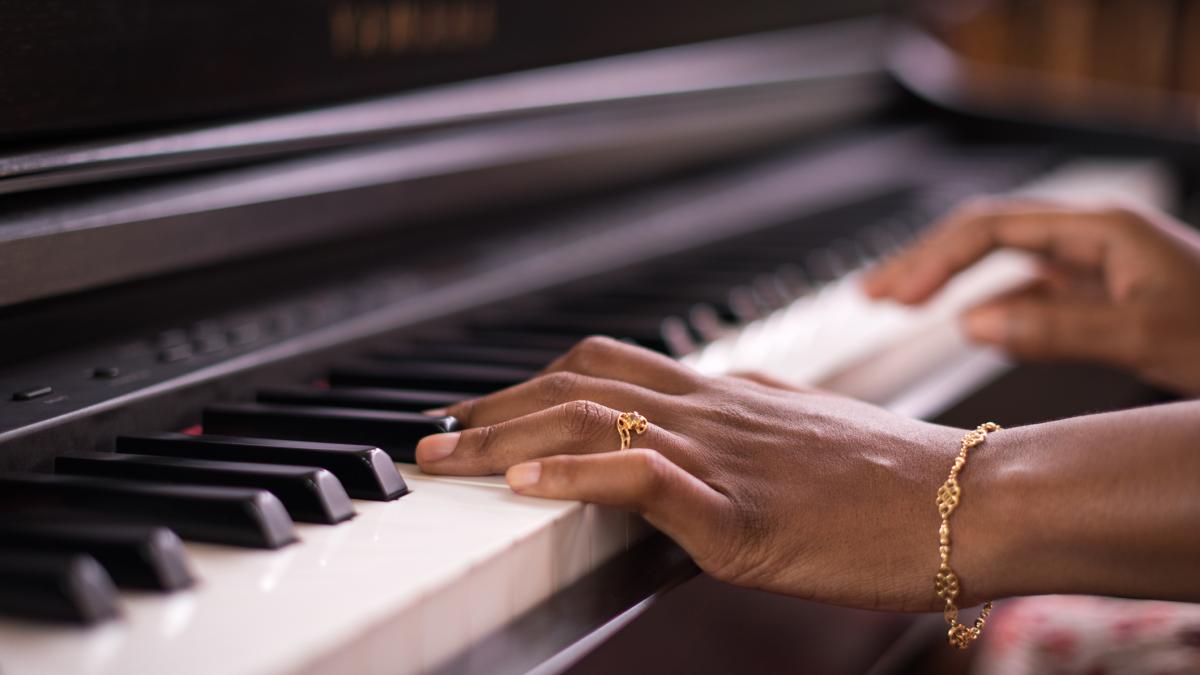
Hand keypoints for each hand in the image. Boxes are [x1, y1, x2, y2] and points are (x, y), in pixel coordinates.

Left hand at [416, 337, 973, 610]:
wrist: (973, 499)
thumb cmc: (900, 480)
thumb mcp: (808, 438)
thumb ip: (746, 432)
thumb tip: (696, 446)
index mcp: (729, 395)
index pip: (608, 365)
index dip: (534, 382)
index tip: (487, 408)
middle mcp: (714, 411)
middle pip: (577, 383)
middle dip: (493, 407)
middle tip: (436, 434)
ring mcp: (723, 456)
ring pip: (588, 418)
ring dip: (501, 437)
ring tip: (444, 460)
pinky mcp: (740, 514)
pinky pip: (641, 475)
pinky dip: (573, 474)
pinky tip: (524, 485)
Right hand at [863, 200, 1199, 395]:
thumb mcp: (1143, 337)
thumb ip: (1054, 328)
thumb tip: (972, 322)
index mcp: (1100, 230)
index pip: (991, 229)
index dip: (935, 259)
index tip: (895, 295)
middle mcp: (1091, 240)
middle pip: (986, 237)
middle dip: (926, 262)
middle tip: (873, 294)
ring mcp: (1094, 266)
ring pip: (1002, 263)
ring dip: (949, 280)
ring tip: (897, 303)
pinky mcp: (1099, 294)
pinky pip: (1028, 291)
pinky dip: (989, 305)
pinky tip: (966, 323)